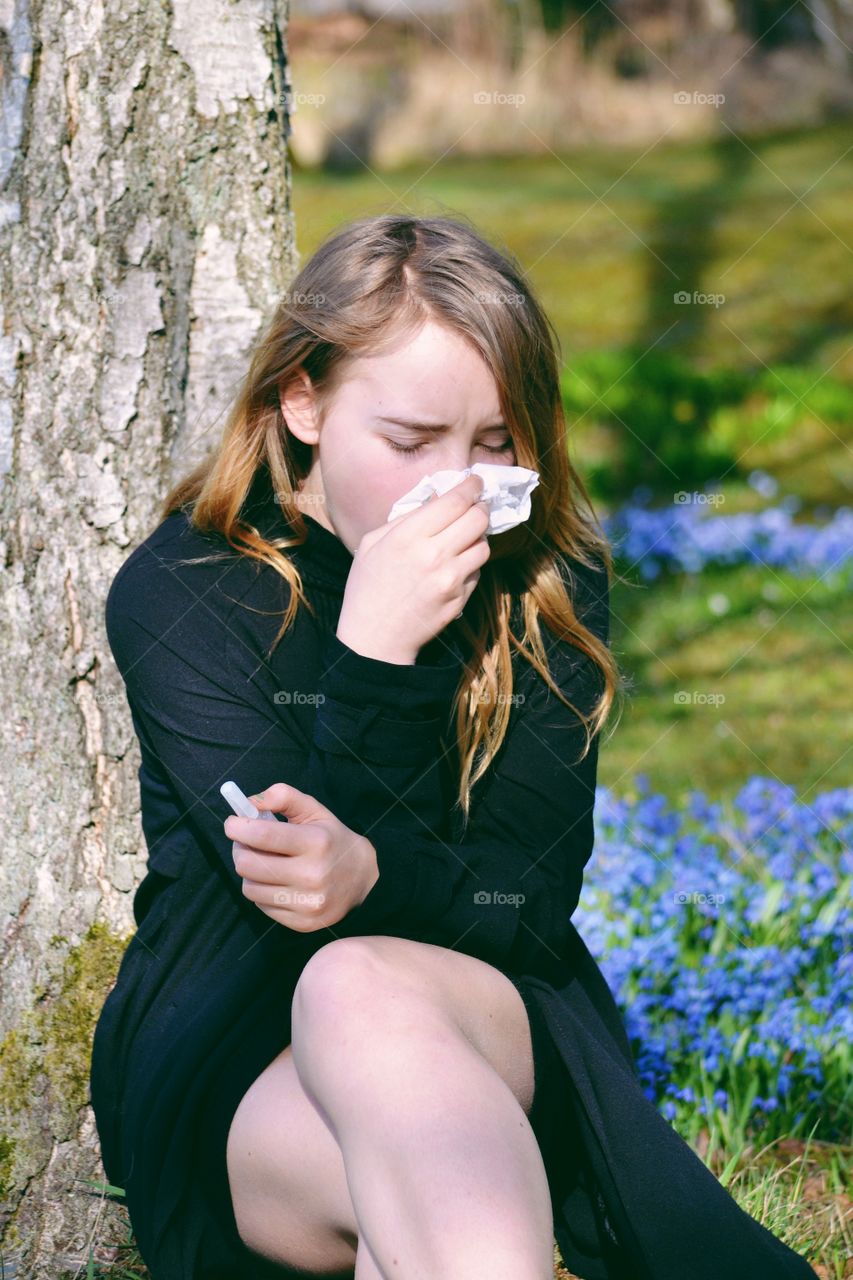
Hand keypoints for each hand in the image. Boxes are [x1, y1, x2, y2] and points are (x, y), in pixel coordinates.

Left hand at [223, 783, 378, 931]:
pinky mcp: (303, 923)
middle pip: (248, 865)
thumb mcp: (314, 810)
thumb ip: (284, 796)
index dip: (238, 828)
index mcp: (316, 842)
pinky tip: (277, 882)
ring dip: (250, 873)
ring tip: (264, 863)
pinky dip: (263, 892)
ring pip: (250, 888)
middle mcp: (313, 875)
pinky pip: (262, 906)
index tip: (232, 824)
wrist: (363, 878)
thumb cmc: (331, 839)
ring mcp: (308, 903)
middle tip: (245, 843)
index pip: (263, 835)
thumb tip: (251, 802)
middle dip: (239, 850)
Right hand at [336, 472, 491, 663]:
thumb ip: (405, 518)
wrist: (375, 638)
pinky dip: (470, 564)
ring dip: (477, 538)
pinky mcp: (461, 598)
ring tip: (463, 539)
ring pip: (484, 545)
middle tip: (476, 507)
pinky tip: (454, 567)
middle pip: (478, 519)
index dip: (471, 487)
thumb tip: (436, 499)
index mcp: (408, 536)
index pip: (455, 501)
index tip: (476, 481)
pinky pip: (477, 571)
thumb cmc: (368, 587)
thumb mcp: (373, 543)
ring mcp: (451, 579)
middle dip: (480, 508)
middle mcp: (434, 554)